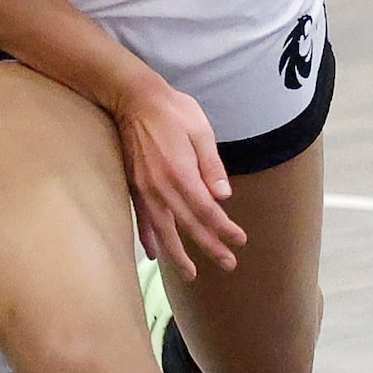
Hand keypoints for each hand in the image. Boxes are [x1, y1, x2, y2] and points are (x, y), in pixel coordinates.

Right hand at [113, 76, 244, 275]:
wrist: (133, 98)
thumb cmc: (172, 110)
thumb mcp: (201, 130)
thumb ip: (211, 166)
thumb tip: (224, 196)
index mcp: (182, 173)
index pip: (207, 211)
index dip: (224, 229)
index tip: (240, 240)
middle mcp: (162, 187)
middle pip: (188, 225)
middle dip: (209, 247)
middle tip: (228, 264)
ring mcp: (145, 189)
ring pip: (163, 230)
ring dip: (178, 254)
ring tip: (191, 274)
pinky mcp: (134, 186)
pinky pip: (141, 219)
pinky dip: (148, 238)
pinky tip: (154, 254)